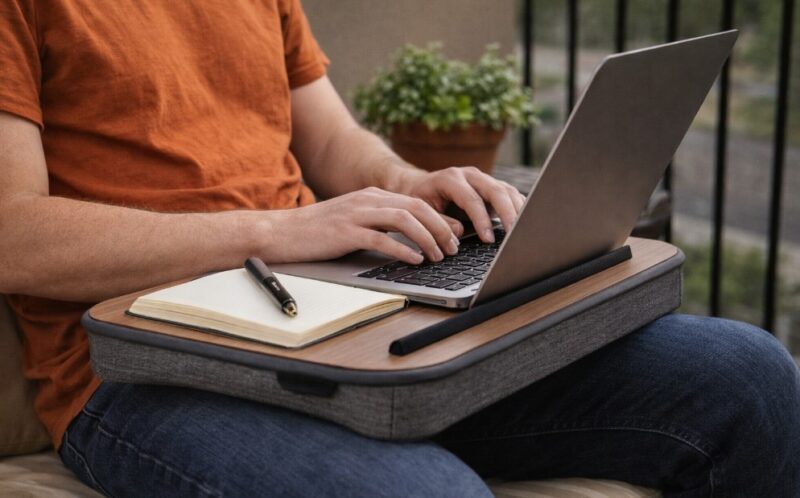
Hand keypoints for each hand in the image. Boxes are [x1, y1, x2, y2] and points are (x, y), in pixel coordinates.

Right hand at [264, 187, 463, 264]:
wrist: (281, 232)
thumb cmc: (317, 232)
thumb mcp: (354, 221)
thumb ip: (379, 224)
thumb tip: (410, 240)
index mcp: (372, 196)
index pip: (415, 202)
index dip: (439, 218)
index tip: (455, 234)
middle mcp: (367, 200)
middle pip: (416, 208)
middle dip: (440, 228)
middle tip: (454, 247)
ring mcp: (356, 214)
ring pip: (404, 220)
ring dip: (427, 238)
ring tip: (439, 255)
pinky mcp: (346, 232)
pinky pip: (382, 239)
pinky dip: (402, 250)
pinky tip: (414, 260)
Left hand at [397, 166, 525, 242]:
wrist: (421, 185)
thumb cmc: (421, 200)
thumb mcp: (422, 211)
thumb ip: (439, 221)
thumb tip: (457, 232)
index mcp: (450, 178)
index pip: (472, 199)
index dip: (481, 220)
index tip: (488, 239)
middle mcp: (470, 174)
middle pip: (496, 190)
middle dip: (508, 213)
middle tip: (514, 235)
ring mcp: (483, 178)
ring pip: (507, 190)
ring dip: (518, 210)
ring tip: (524, 230)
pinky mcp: (492, 186)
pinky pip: (510, 194)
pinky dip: (519, 207)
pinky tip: (526, 222)